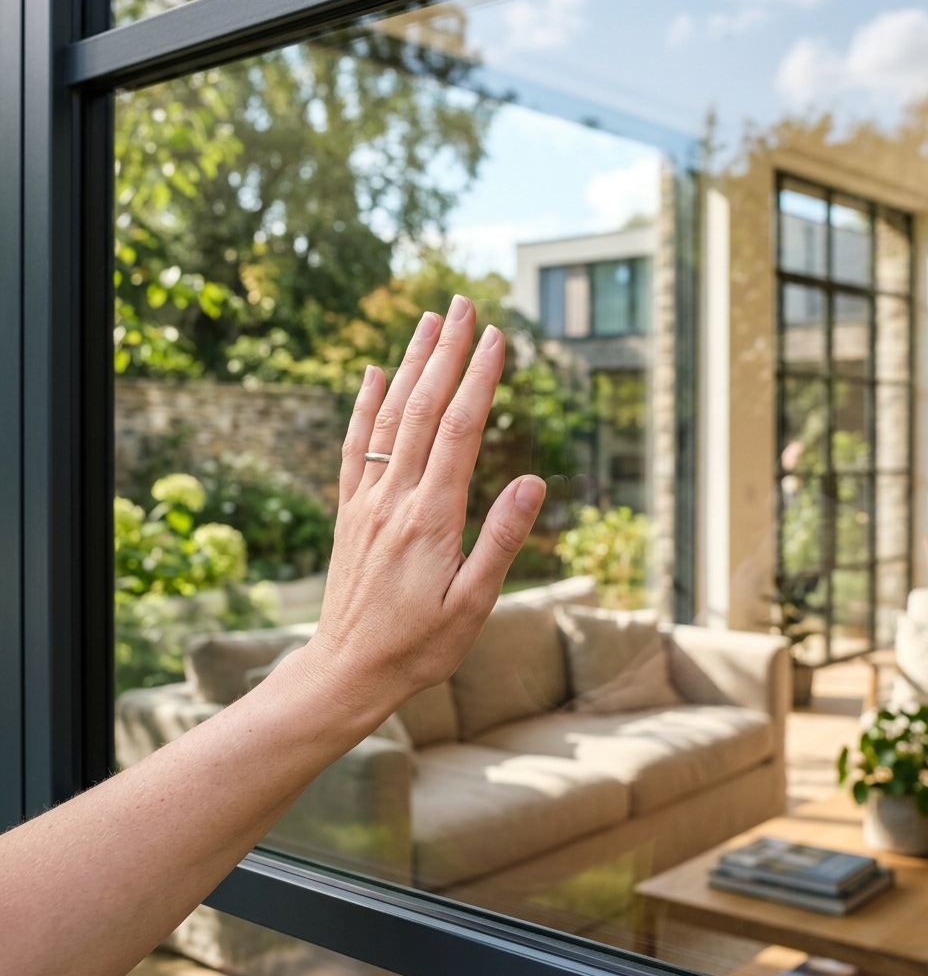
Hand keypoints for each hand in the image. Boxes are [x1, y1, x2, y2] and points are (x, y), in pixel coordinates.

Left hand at [299, 295, 545, 718]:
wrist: (348, 670)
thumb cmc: (420, 644)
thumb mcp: (473, 603)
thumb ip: (502, 539)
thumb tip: (532, 480)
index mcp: (432, 517)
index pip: (459, 430)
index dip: (478, 379)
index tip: (496, 338)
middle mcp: (395, 498)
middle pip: (422, 409)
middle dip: (446, 353)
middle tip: (463, 304)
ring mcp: (367, 502)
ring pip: (389, 418)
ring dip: (409, 365)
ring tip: (428, 321)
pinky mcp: (350, 513)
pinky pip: (355, 448)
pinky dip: (363, 406)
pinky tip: (372, 374)